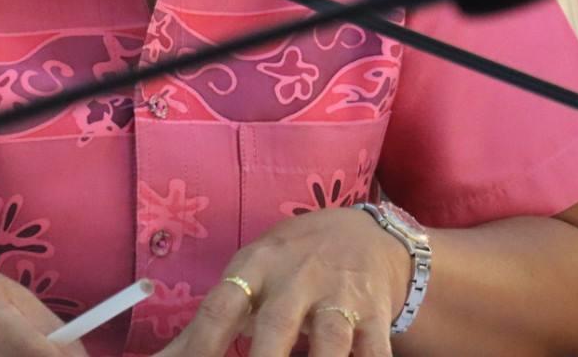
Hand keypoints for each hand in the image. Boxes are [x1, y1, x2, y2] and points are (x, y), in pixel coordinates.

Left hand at [156, 208, 410, 356]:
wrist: (365, 234)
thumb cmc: (290, 264)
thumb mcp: (248, 277)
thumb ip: (208, 324)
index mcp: (256, 267)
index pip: (221, 308)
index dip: (202, 345)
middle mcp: (297, 278)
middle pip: (275, 325)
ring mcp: (340, 296)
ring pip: (331, 340)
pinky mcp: (375, 315)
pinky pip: (374, 351)